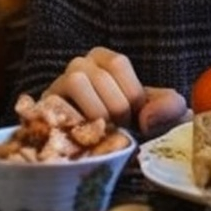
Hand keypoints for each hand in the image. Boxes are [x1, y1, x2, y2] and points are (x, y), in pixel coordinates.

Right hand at [46, 47, 187, 137]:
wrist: (104, 151)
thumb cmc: (134, 127)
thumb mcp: (160, 114)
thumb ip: (170, 107)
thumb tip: (147, 119)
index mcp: (105, 59)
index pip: (117, 63)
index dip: (132, 94)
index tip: (136, 117)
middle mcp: (78, 66)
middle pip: (99, 75)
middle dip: (116, 108)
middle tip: (119, 129)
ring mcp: (56, 86)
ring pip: (75, 81)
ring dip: (95, 112)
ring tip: (102, 131)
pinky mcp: (40, 109)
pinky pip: (52, 105)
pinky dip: (72, 123)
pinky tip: (83, 138)